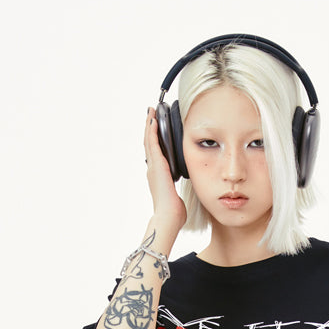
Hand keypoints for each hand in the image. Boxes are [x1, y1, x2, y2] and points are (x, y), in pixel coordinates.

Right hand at [145, 107, 186, 231]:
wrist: (169, 216)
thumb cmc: (174, 212)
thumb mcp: (176, 196)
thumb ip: (177, 191)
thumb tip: (180, 195)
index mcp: (158, 176)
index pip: (155, 153)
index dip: (154, 140)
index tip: (155, 128)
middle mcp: (152, 169)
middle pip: (149, 144)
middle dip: (149, 128)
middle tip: (150, 114)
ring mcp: (153, 167)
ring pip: (148, 140)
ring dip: (149, 125)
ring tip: (151, 112)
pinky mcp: (156, 165)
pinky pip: (152, 143)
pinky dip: (151, 131)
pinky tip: (153, 120)